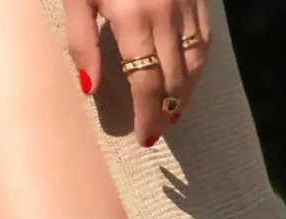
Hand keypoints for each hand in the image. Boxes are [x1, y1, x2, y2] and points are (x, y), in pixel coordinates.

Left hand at [65, 0, 211, 145]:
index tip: (144, 138)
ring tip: (173, 113)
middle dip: (165, 111)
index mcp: (132, 17)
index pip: (147, 83)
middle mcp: (165, 13)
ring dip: (185, 94)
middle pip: (173, 79)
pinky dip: (197, 67)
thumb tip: (90, 89)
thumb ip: (81, 43)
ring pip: (195, 63)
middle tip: (155, 132)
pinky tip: (187, 79)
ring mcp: (185, 2)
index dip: (147, 115)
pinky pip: (204, 40)